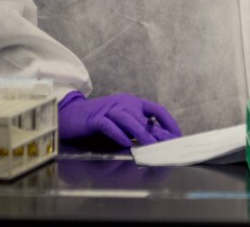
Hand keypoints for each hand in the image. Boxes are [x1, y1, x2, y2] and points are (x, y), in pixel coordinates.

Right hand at [58, 91, 181, 146]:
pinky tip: (125, 143)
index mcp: (133, 103)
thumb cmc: (99, 121)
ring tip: (151, 146)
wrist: (71, 115)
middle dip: (158, 133)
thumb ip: (137, 129)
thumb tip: (157, 141)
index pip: (157, 110)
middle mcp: (123, 103)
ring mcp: (109, 109)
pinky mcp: (95, 118)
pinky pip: (108, 125)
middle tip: (169, 146)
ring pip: (129, 120)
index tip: (177, 136)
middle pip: (144, 118)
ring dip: (141, 133)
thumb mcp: (122, 124)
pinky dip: (117, 134)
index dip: (169, 122)